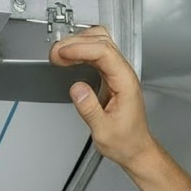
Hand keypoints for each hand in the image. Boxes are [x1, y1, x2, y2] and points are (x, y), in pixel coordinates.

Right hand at [49, 26, 157, 167]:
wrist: (135, 148)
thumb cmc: (126, 141)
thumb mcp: (104, 131)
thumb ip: (89, 109)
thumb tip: (77, 88)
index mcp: (126, 83)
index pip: (105, 52)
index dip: (81, 48)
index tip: (62, 53)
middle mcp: (124, 74)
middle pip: (102, 41)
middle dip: (75, 43)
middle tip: (55, 54)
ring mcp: (118, 73)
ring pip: (100, 43)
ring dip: (78, 44)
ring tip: (59, 54)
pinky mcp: (111, 77)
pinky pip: (97, 54)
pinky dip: (80, 52)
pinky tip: (69, 58)